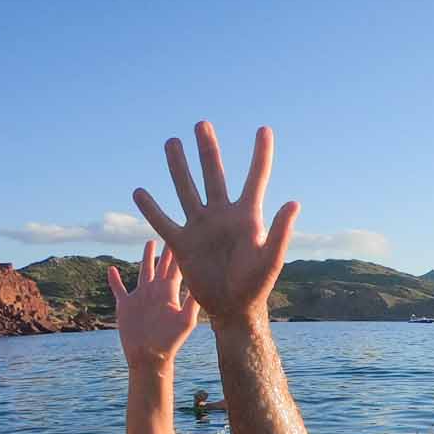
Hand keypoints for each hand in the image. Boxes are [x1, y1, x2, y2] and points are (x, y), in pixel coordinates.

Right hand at [109, 239, 199, 371]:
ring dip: (146, 257)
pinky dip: (114, 280)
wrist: (151, 356)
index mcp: (170, 292)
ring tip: (150, 242)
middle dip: (166, 249)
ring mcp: (141, 296)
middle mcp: (156, 291)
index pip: (176, 267)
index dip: (179, 252)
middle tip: (171, 229)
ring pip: (144, 271)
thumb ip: (192, 301)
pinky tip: (111, 269)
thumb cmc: (170, 341)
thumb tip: (203, 283)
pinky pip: (119, 289)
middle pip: (162, 265)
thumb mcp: (185, 320)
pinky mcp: (126, 304)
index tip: (187, 234)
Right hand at [133, 122, 297, 327]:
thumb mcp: (270, 258)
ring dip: (178, 166)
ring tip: (171, 142)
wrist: (232, 309)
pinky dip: (150, 208)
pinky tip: (139, 192)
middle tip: (202, 124)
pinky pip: (163, 221)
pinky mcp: (182, 243)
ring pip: (186, 189)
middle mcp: (222, 216)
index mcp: (247, 216)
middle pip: (214, 174)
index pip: (255, 178)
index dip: (261, 154)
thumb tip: (293, 202)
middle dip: (208, 149)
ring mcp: (200, 227)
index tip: (265, 130)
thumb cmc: (256, 285)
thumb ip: (280, 231)